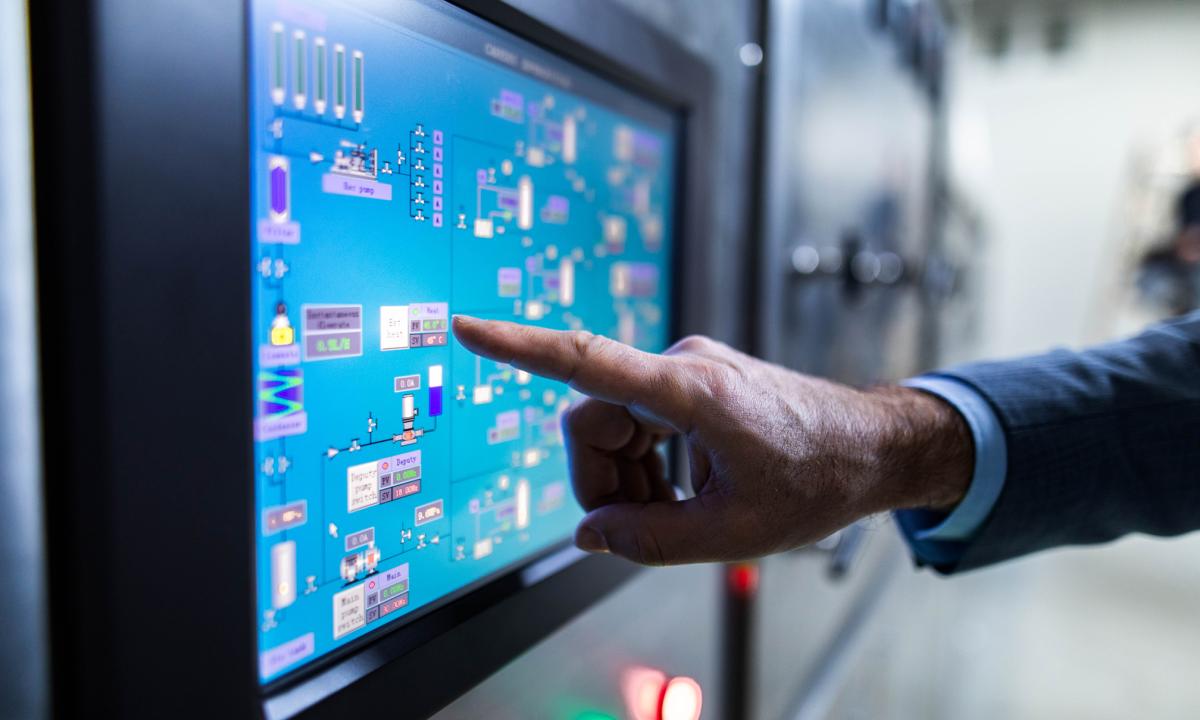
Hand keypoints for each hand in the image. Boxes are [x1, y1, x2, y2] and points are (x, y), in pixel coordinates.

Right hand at [452, 316, 971, 564]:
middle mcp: (682, 366)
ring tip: (676, 514)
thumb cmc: (818, 480)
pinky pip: (641, 421)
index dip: (519, 347)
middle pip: (591, 421)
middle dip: (600, 481)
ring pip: (613, 424)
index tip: (467, 328)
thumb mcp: (732, 531)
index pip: (586, 361)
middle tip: (632, 530)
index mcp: (689, 392)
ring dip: (627, 477)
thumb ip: (648, 539)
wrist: (875, 446)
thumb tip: (589, 535)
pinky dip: (647, 464)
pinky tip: (683, 495)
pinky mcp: (695, 382)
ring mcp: (689, 370)